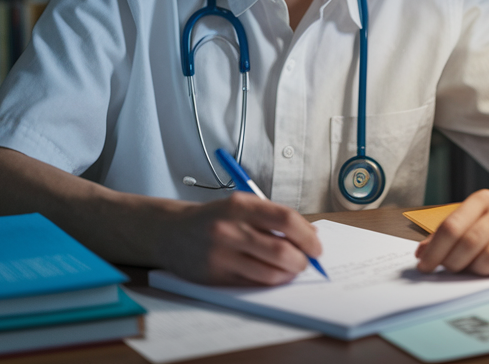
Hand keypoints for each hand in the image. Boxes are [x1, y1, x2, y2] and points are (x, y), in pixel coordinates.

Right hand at [150, 192, 322, 285]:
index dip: (307, 236)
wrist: (172, 232)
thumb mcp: (242, 205)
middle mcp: (230, 228)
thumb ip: (275, 216)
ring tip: (290, 269)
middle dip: (302, 260)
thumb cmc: (214, 218)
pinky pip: (253, 284)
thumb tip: (311, 234)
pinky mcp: (215, 276)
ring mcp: (221, 254)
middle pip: (281, 251)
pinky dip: (270, 282)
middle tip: (306, 262)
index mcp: (240, 205)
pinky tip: (272, 275)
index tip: (316, 246)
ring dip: (288, 274)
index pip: (286, 220)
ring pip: (270, 273)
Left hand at [414, 189, 488, 275]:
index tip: (424, 267)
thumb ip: (449, 234)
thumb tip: (421, 253)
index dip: (435, 250)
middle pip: (470, 241)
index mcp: (483, 200)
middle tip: (449, 272)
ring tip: (474, 272)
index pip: (452, 226)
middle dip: (454, 263)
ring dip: (478, 271)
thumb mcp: (476, 219)